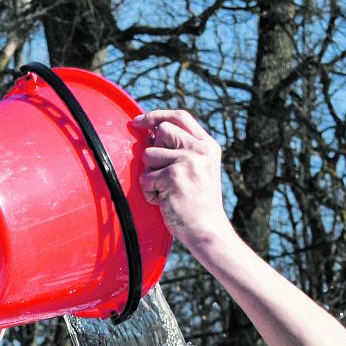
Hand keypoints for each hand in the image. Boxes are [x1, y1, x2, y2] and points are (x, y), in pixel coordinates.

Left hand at [135, 110, 230, 249]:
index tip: (138, 121)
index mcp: (207, 146)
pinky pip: (145, 178)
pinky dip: (149, 193)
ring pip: (149, 154)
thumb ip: (182, 150)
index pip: (180, 117)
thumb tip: (151, 134)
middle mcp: (200, 149)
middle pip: (161, 131)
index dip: (157, 115)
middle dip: (153, 152)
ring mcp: (187, 161)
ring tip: (165, 191)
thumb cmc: (197, 205)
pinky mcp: (173, 176)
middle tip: (159, 173)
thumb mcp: (198, 171)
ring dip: (150, 176)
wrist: (207, 230)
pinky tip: (164, 201)